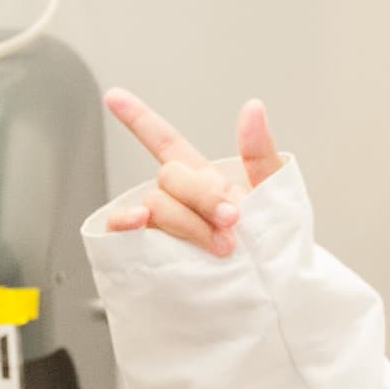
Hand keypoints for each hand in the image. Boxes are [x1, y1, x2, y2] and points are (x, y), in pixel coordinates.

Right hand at [101, 90, 285, 257]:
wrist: (275, 291)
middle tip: (233, 220)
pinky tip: (139, 223)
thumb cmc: (273, 244)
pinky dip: (125, 223)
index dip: (139, 120)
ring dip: (186, 220)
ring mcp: (162, 227)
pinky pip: (123, 233)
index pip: (165, 142)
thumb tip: (253, 108)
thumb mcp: (274, 192)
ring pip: (155, 204)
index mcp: (203, 180)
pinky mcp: (150, 254)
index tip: (114, 97)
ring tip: (223, 245)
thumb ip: (259, 151)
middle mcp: (178, 200)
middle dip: (202, 196)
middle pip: (170, 177)